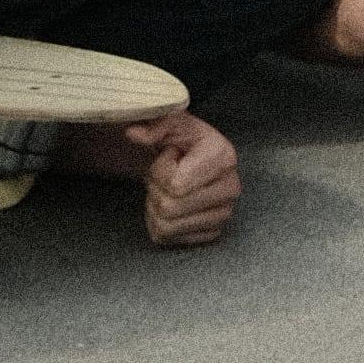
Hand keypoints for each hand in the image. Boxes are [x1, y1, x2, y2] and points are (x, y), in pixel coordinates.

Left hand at [118, 108, 243, 249]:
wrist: (193, 157)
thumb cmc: (181, 139)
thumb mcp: (170, 123)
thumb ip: (152, 125)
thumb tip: (132, 133)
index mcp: (224, 157)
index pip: (176, 185)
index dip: (159, 170)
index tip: (170, 155)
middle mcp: (231, 188)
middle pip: (169, 207)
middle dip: (155, 188)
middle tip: (165, 174)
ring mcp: (223, 214)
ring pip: (166, 226)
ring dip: (155, 206)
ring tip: (167, 188)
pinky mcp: (212, 232)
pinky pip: (168, 238)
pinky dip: (159, 222)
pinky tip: (171, 202)